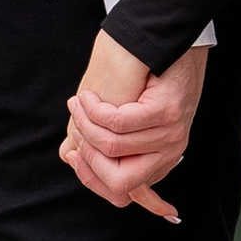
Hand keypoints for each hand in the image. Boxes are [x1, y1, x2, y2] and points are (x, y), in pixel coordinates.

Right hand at [62, 33, 207, 221]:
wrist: (167, 46)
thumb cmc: (142, 83)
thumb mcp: (119, 120)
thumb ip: (99, 143)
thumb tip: (69, 156)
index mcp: (157, 163)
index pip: (123, 193)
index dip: (90, 178)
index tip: (72, 154)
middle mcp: (168, 155)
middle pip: (118, 181)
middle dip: (86, 155)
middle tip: (76, 125)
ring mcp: (171, 135)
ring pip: (111, 146)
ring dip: (84, 122)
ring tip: (78, 103)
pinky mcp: (166, 113)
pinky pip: (118, 123)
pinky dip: (95, 110)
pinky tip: (89, 98)